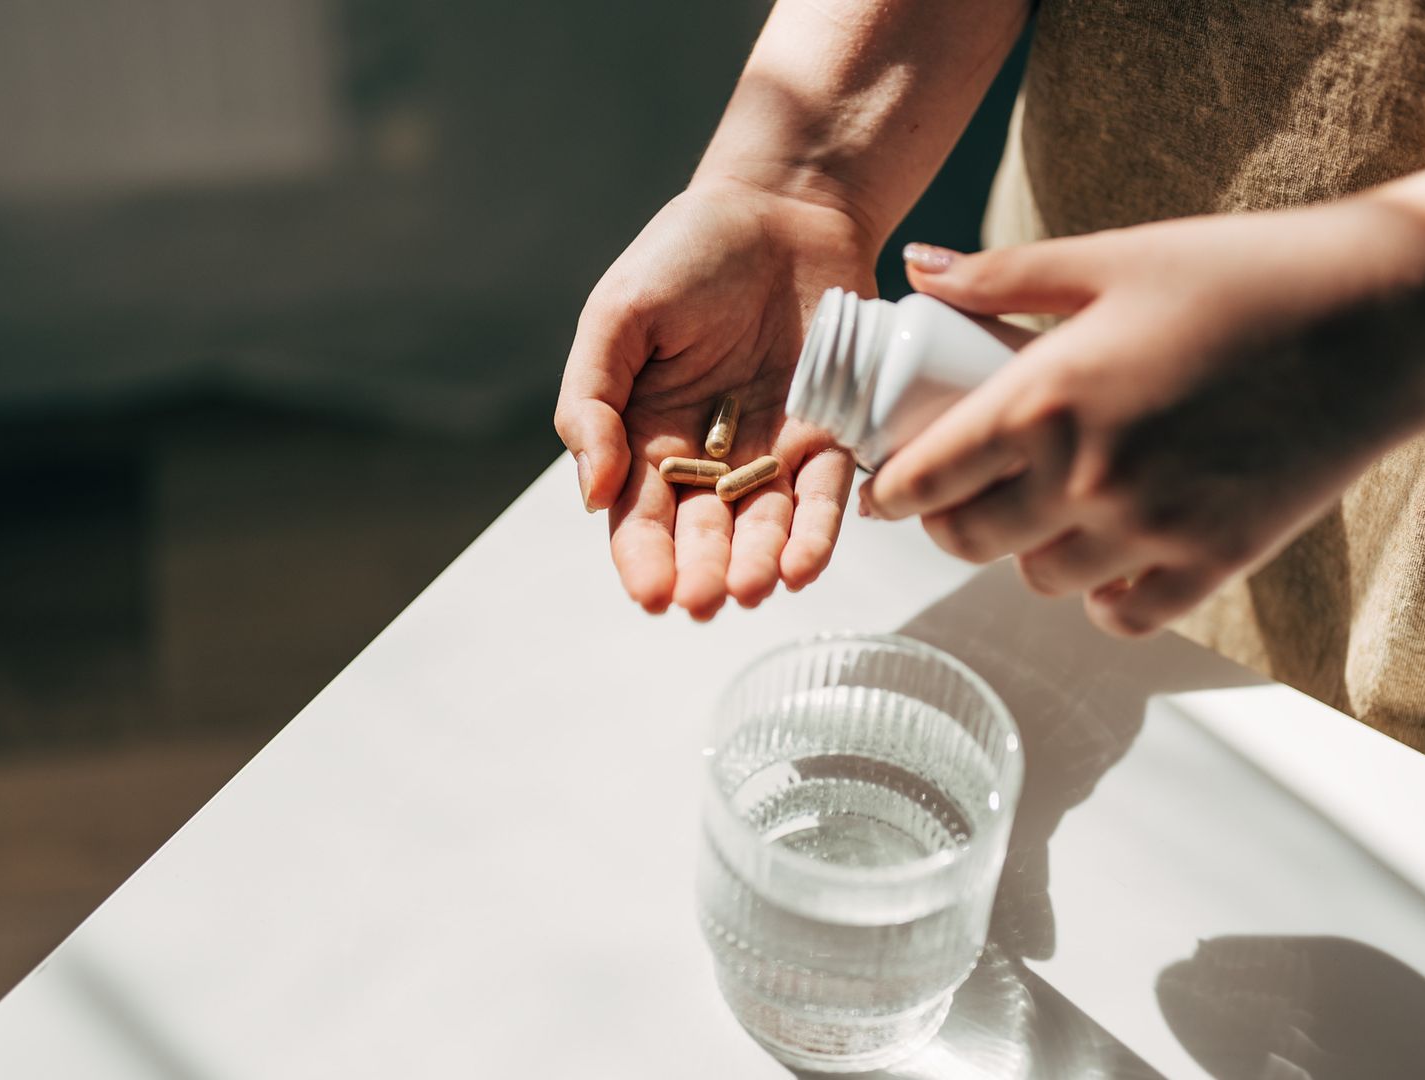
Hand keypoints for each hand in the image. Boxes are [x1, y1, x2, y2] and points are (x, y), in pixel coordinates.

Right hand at [555, 180, 874, 618]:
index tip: (651, 594)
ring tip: (756, 589)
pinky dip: (818, 532)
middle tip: (705, 602)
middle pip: (704, 534)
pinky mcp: (834, 434)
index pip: (640, 518)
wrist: (782, 203)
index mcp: (647, 437)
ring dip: (761, 564)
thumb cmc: (686, 253)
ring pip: (767, 526)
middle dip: (704, 573)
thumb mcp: (617, 316)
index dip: (643, 559)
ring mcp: (774, 450)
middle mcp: (710, 458)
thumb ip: (591, 402)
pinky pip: (827, 494)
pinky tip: (805, 566)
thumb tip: (592, 493)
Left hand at [865, 202, 1424, 636]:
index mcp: (1045, 399)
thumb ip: (1003, 276)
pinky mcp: (1213, 562)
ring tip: (1044, 511)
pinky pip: (1122, 614)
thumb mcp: (1112, 258)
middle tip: (959, 498)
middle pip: (970, 540)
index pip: (927, 477)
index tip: (887, 490)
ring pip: (1040, 580)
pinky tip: (1110, 554)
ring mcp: (1150, 529)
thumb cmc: (1244, 275)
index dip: (893, 491)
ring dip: (1027, 552)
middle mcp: (1086, 477)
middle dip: (950, 523)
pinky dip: (1104, 595)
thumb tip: (917, 270)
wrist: (1381, 319)